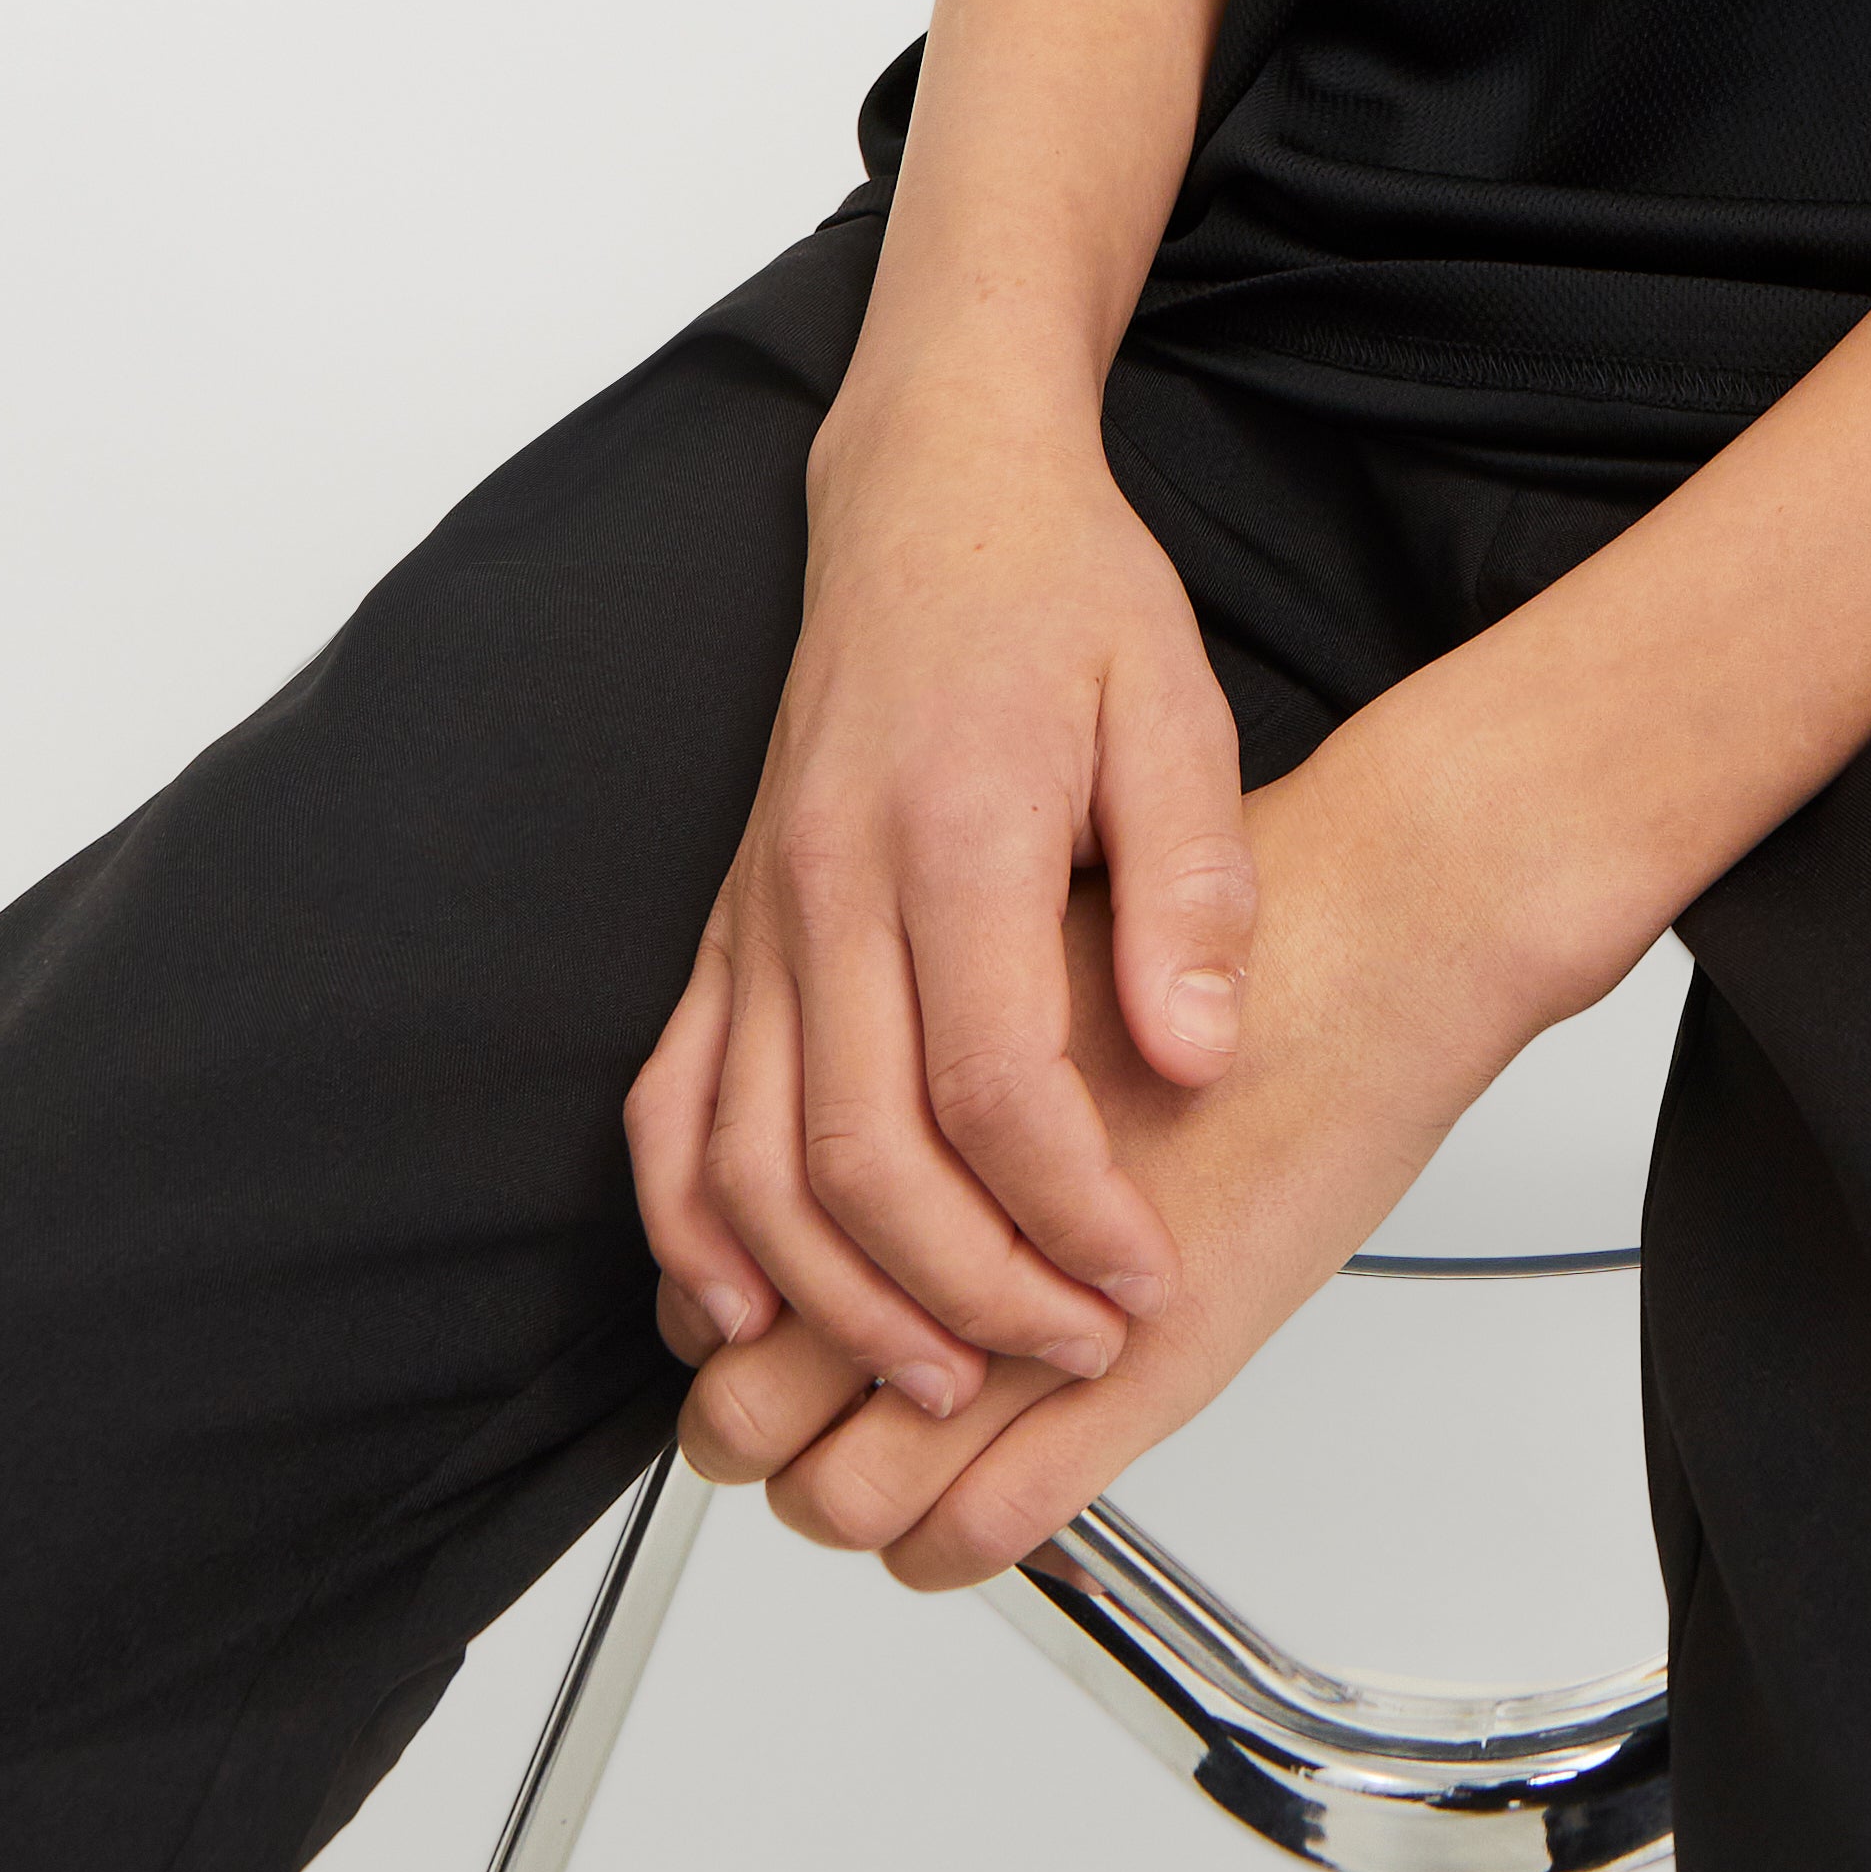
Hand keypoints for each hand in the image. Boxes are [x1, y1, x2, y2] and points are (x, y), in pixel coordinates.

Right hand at [624, 381, 1261, 1419]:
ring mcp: (757, 912)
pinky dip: (693, 1227)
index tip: (1143, 1279)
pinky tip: (747, 1308)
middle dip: (967, 1292)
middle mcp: (828, 884)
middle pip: (862, 1154)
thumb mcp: (1177, 709)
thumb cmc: (1062, 597)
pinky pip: (671, 1109)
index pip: (993, 1085)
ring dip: (836, 1294)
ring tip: (943, 1374)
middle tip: (1070, 1353)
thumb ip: (1189, 887)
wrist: (934, 497)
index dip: (1069, 1211)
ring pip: (750, 1160)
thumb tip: (1199, 1057)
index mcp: (953, 832)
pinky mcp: (725, 927)